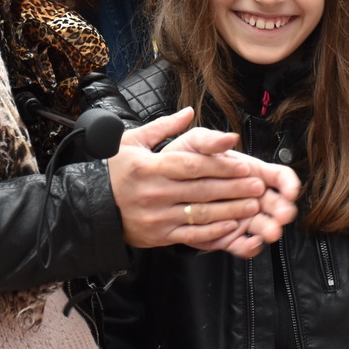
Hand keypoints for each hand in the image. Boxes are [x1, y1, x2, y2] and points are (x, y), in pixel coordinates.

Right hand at [107, 108, 287, 252]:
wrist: (91, 208)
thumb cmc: (113, 172)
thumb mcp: (131, 142)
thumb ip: (163, 127)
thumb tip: (189, 112)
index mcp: (149, 167)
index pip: (191, 165)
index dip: (220, 165)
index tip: (243, 164)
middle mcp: (155, 193)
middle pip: (202, 190)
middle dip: (233, 188)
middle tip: (257, 184)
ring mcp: (158, 217)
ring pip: (201, 214)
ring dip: (230, 210)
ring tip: (252, 205)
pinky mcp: (160, 236)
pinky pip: (192, 235)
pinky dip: (214, 231)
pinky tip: (232, 225)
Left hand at [162, 142, 299, 258]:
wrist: (160, 185)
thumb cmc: (181, 159)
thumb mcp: (194, 143)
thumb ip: (211, 140)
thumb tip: (230, 137)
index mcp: (250, 172)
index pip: (279, 177)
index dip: (289, 184)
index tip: (290, 192)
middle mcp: (250, 196)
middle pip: (276, 204)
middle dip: (282, 210)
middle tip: (282, 215)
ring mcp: (241, 217)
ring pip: (262, 226)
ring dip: (269, 229)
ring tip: (270, 232)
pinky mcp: (227, 236)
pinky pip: (243, 245)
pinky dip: (249, 246)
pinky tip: (251, 243)